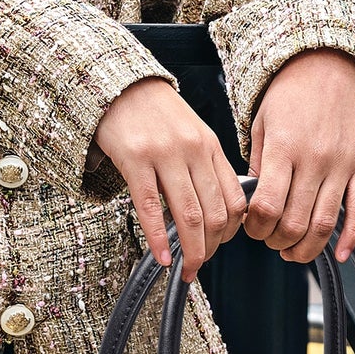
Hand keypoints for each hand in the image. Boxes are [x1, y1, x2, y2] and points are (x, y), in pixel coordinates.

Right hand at [95, 77, 246, 281]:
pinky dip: (158, 239)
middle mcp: (193, 151)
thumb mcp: (191, 134)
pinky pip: (151, 207)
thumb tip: (216, 210)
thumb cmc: (154, 114)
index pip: (235, 200)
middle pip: (215, 213)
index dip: (231, 233)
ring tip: (185, 269)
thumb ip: (205, 167)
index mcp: (210, 146)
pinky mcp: (135, 160)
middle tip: (199, 266)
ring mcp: (165, 155)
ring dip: (191, 251)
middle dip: (210, 249)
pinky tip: (161, 257)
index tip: (218, 247)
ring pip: (189, 215)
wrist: (119, 84)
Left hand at [243, 48, 354, 262]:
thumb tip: (255, 206)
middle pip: (294, 223)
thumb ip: (260, 166)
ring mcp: (342, 164)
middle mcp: (315, 159)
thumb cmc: (291, 93)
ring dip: (306, 249)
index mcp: (284, 149)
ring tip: (293, 251)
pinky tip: (340, 254)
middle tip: (270, 239)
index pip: (265, 207)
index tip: (251, 228)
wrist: (330, 61)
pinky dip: (350, 239)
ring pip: (324, 225)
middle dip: (276, 241)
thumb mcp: (262, 124)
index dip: (254, 228)